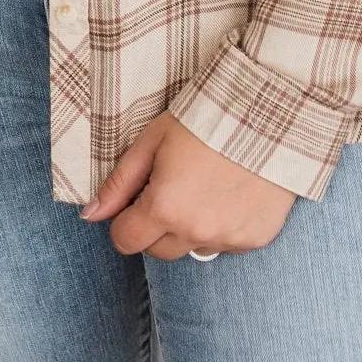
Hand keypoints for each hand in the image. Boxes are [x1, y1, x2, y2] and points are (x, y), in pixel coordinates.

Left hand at [80, 112, 296, 259]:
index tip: (138, 199)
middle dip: (157, 225)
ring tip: (206, 186)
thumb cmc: (206, 116)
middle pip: (158, 250)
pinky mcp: (256, 238)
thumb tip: (90, 214)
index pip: (125, 241)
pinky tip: (233, 191)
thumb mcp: (154, 139)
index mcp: (164, 208)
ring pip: (193, 248)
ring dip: (191, 228)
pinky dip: (224, 226)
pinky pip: (228, 244)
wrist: (271, 111)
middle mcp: (195, 232)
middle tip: (174, 187)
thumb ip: (119, 182)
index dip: (126, 220)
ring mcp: (228, 238)